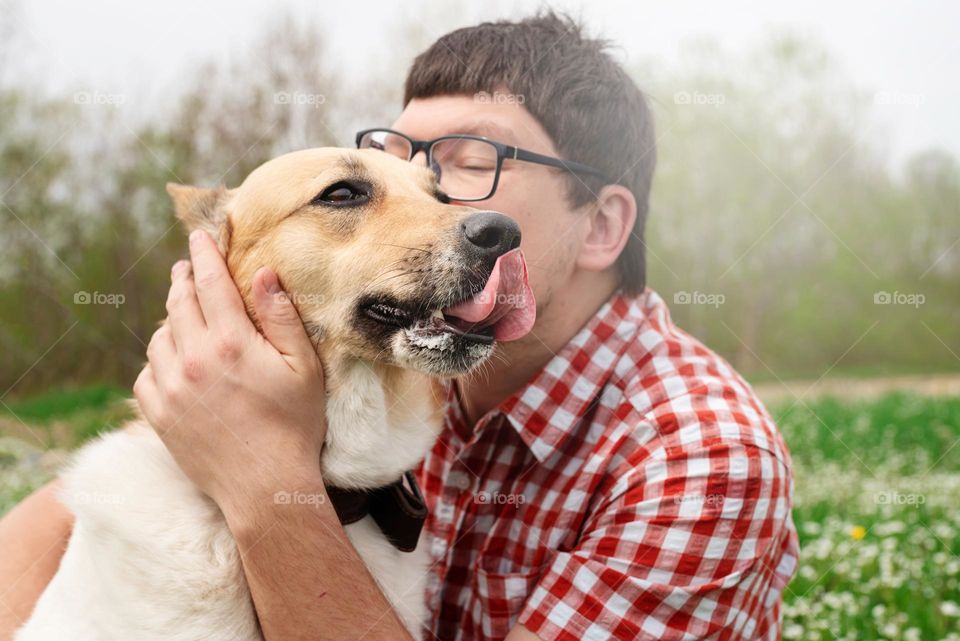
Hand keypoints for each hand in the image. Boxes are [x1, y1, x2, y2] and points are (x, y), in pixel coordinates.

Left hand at [134, 230, 326, 510]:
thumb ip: (282, 317)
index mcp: (231, 343)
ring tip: (184, 317)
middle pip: (178, 303)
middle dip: (183, 280)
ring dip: (171, 320)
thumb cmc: (294, 426)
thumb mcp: (304, 368)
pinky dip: (158, 359)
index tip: (199, 237)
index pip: (211, 283)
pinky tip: (175, 361)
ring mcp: (169, 388)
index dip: (205, 255)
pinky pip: (146, 372)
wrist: (264, 486)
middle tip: (187, 268)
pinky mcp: (157, 414)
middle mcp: (193, 360)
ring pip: (159, 337)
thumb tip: (264, 273)